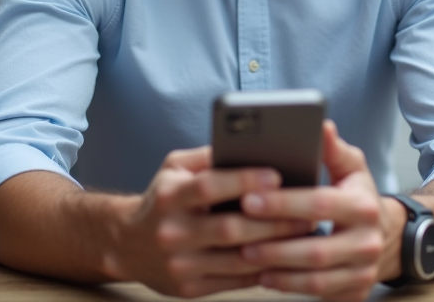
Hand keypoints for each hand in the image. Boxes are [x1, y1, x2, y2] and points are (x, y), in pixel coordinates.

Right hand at [111, 146, 313, 297]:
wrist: (126, 244)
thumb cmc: (162, 198)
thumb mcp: (174, 167)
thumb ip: (208, 156)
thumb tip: (249, 146)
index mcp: (170, 197)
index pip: (209, 186)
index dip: (244, 180)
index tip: (277, 175)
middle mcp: (172, 232)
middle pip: (230, 229)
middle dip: (273, 221)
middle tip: (308, 212)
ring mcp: (180, 265)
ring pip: (238, 260)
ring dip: (276, 249)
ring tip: (305, 235)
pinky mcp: (189, 289)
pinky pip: (235, 282)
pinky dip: (263, 270)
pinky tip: (285, 258)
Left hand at [239, 121, 386, 300]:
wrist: (388, 237)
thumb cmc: (357, 196)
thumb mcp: (351, 168)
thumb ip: (332, 149)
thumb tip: (321, 125)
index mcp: (363, 205)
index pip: (319, 204)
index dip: (282, 203)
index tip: (248, 199)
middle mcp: (368, 242)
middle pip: (316, 249)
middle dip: (274, 245)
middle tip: (238, 237)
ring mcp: (363, 272)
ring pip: (316, 279)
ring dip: (278, 271)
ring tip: (247, 258)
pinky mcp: (356, 293)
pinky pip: (319, 295)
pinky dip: (289, 287)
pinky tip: (266, 276)